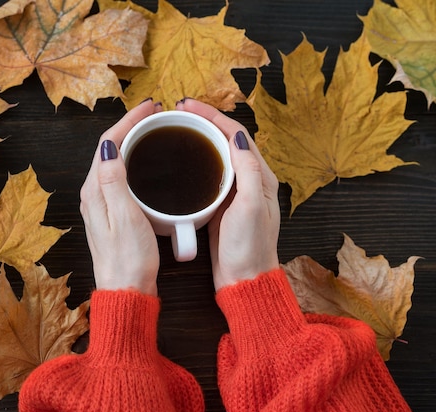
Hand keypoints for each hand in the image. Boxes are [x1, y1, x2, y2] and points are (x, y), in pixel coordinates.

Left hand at [79, 99, 161, 295]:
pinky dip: (135, 161)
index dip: (128, 120)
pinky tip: (149, 163)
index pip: (108, 144)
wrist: (126, 290)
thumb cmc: (129, 258)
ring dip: (132, 142)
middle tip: (156, 114)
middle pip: (110, 149)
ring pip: (115, 161)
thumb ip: (114, 181)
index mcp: (95, 191)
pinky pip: (121, 176)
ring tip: (155, 131)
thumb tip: (110, 147)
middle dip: (131, 126)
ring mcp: (102, 204)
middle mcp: (94, 194)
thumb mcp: (125, 216)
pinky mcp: (113, 213)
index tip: (151, 107)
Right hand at [176, 99, 279, 290]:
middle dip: (203, 121)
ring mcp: (234, 191)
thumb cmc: (249, 246)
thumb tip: (236, 136)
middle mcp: (248, 179)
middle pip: (225, 139)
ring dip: (198, 137)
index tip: (187, 107)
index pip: (236, 133)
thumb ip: (246, 170)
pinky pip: (208, 173)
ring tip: (176, 128)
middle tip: (177, 112)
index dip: (212, 115)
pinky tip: (179, 161)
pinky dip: (195, 159)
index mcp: (259, 175)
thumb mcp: (250, 206)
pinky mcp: (220, 204)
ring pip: (215, 154)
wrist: (243, 279)